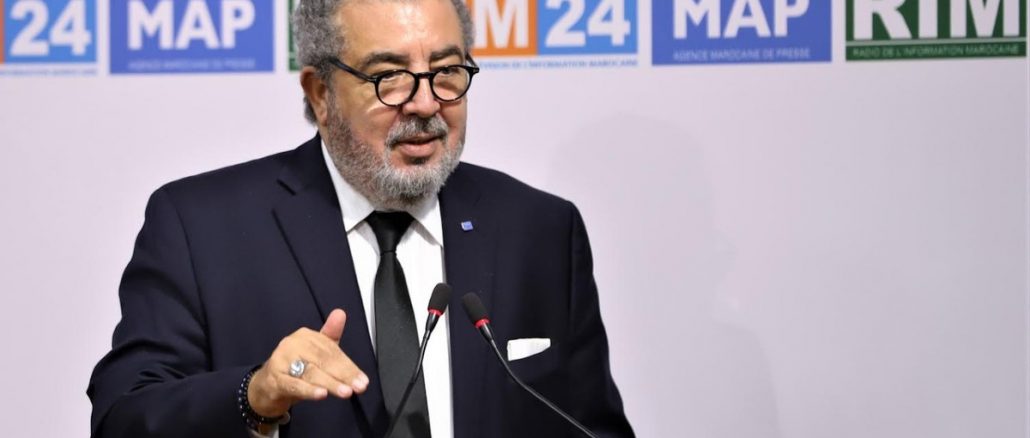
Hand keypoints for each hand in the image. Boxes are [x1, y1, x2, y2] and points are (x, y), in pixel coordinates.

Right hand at [246, 309, 369, 417]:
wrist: (266, 385)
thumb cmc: (295, 367)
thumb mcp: (316, 352)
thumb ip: (330, 336)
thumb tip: (340, 313)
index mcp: (305, 336)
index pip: (331, 351)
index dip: (349, 367)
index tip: (363, 380)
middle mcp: (292, 344)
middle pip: (323, 360)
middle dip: (343, 375)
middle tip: (358, 387)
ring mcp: (282, 361)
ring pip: (311, 373)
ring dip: (330, 383)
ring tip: (345, 391)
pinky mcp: (274, 379)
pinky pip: (294, 385)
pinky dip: (309, 390)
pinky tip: (321, 394)